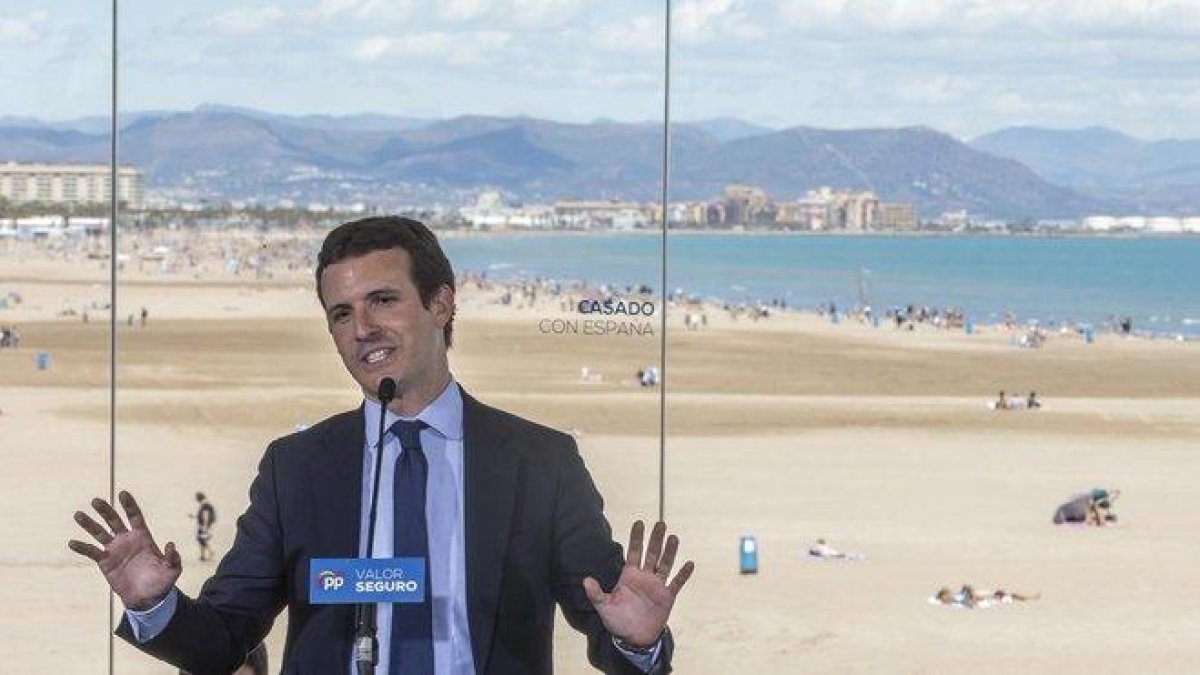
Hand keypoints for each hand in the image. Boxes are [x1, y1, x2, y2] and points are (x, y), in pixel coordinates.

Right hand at [68, 490, 181, 610]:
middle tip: (96, 500)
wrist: (147, 597)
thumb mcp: (172, 570)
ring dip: (89, 524)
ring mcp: (114, 550)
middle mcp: (127, 540)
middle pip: (114, 521)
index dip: (129, 505)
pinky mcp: (105, 562)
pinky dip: (82, 547)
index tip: (123, 493)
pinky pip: (92, 552)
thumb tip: (170, 545)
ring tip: (78, 514)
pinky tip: (72, 542)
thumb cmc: (161, 581)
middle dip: (106, 510)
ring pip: (100, 533)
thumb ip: (173, 557)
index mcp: (143, 537)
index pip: (135, 517)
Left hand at [584, 520, 694, 647]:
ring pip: (665, 564)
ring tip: (673, 538)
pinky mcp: (667, 597)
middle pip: (652, 554)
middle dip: (656, 539)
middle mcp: (645, 577)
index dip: (636, 538)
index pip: (634, 552)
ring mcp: (657, 586)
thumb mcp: (604, 607)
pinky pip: (676, 583)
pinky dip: (683, 574)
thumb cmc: (618, 620)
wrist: (634, 638)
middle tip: (660, 524)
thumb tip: (585, 580)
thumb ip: (596, 593)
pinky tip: (689, 564)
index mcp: (629, 575)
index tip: (639, 523)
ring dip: (670, 552)